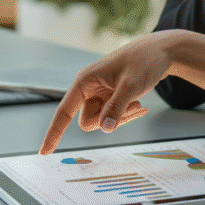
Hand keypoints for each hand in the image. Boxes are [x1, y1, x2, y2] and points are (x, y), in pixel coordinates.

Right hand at [40, 30, 204, 154]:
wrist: (160, 52)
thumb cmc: (144, 61)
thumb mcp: (131, 85)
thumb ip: (117, 107)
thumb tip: (105, 129)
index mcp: (85, 81)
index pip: (64, 111)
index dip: (54, 132)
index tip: (44, 152)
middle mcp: (88, 88)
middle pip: (88, 121)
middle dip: (109, 121)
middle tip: (131, 106)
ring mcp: (99, 93)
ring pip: (102, 121)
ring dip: (120, 118)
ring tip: (138, 103)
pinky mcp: (110, 97)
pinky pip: (112, 117)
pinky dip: (125, 115)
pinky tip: (141, 106)